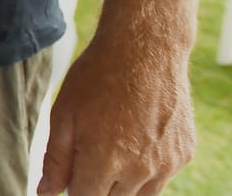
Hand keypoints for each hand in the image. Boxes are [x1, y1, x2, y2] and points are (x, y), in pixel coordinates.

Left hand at [37, 26, 193, 194]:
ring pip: (141, 195)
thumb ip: (56, 160)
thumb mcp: (64, 114)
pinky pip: (162, 177)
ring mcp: (167, 165)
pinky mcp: (184, 155)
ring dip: (123, 182)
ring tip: (113, 145)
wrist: (146, 49)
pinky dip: (147, 168)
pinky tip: (137, 137)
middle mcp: (140, 170)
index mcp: (105, 162)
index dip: (74, 190)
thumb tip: (47, 192)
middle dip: (97, 186)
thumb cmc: (98, 77)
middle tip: (90, 153)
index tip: (71, 175)